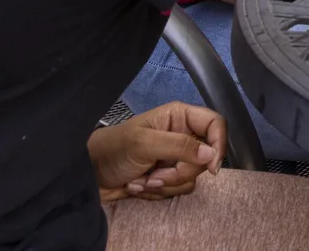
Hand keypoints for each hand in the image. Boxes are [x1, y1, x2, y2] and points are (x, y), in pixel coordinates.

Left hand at [88, 103, 223, 203]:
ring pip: (191, 177)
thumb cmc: (114, 149)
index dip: (219, 143)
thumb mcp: (144, 143)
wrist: (90, 175)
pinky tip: (138, 185)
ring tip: (142, 180)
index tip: (212, 167)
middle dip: (179, 171)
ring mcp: (175, 158)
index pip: (214, 123)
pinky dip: (157, 192)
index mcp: (179, 117)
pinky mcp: (167, 177)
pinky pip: (178, 189)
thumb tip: (212, 154)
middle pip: (205, 156)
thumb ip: (179, 146)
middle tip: (155, 174)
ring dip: (165, 184)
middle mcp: (181, 136)